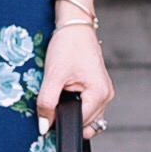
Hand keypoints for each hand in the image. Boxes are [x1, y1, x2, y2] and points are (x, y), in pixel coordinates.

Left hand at [36, 24, 113, 138]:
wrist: (75, 26)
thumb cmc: (68, 45)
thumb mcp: (53, 75)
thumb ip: (47, 102)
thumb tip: (44, 125)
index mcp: (99, 94)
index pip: (80, 123)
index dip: (62, 123)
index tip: (48, 116)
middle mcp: (106, 96)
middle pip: (86, 124)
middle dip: (68, 118)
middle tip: (52, 103)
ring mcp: (104, 93)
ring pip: (88, 118)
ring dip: (73, 113)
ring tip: (61, 96)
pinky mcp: (99, 89)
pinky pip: (89, 108)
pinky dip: (77, 107)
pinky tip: (68, 95)